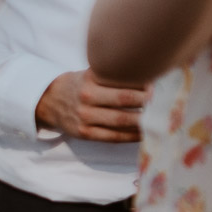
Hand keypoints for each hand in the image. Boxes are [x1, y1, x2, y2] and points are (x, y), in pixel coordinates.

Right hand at [34, 69, 148, 142]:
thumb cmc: (80, 83)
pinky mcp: (84, 134)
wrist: (49, 100)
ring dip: (142, 122)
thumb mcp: (92, 73)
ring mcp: (84, 119)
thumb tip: (150, 73)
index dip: (143, 91)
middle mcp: (86, 101)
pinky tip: (145, 133)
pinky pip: (112, 138)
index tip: (156, 89)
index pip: (122, 89)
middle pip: (123, 106)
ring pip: (120, 123)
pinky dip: (131, 136)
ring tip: (159, 119)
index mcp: (90, 83)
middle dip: (146, 106)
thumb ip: (114, 75)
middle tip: (162, 104)